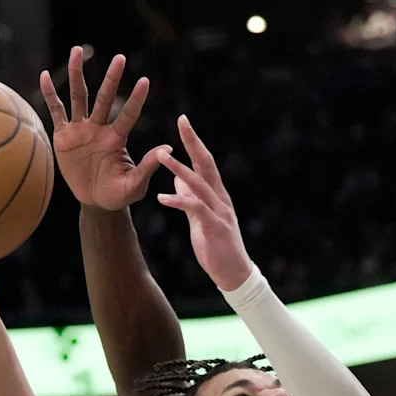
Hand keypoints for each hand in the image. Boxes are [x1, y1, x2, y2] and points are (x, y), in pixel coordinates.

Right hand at [40, 47, 168, 209]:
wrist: (96, 203)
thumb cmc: (118, 195)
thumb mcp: (135, 185)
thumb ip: (148, 167)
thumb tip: (168, 149)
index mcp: (117, 139)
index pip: (128, 115)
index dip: (135, 100)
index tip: (145, 81)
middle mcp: (99, 129)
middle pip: (104, 98)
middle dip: (111, 78)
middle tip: (120, 58)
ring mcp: (81, 130)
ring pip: (78, 97)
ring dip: (77, 74)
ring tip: (76, 50)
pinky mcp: (63, 136)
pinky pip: (56, 111)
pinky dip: (49, 94)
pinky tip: (44, 76)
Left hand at [156, 116, 252, 291]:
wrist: (234, 274)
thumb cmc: (217, 247)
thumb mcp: (200, 221)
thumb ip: (191, 200)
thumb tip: (178, 182)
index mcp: (217, 195)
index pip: (205, 162)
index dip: (194, 142)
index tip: (183, 122)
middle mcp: (220, 198)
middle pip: (207, 164)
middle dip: (193, 142)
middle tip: (182, 121)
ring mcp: (219, 212)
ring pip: (199, 184)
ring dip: (179, 168)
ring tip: (161, 155)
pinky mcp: (214, 227)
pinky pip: (196, 210)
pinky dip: (179, 202)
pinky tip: (162, 198)